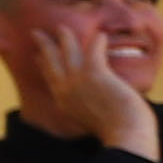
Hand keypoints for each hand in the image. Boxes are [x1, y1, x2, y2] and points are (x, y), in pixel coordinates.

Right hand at [0, 16, 160, 157]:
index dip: (43, 64)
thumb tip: (94, 101)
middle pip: (50, 60)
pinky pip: (93, 50)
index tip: (38, 56)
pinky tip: (100, 34)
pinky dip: (97, 41)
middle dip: (43, 45)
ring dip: (65, 37)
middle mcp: (65, 89)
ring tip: (62, 28)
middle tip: (37, 33)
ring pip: (67, 51)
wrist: (125, 134)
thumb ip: (86, 109)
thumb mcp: (91, 121)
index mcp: (64, 102)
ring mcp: (78, 80)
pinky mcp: (95, 73)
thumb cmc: (116, 131)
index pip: (49, 77)